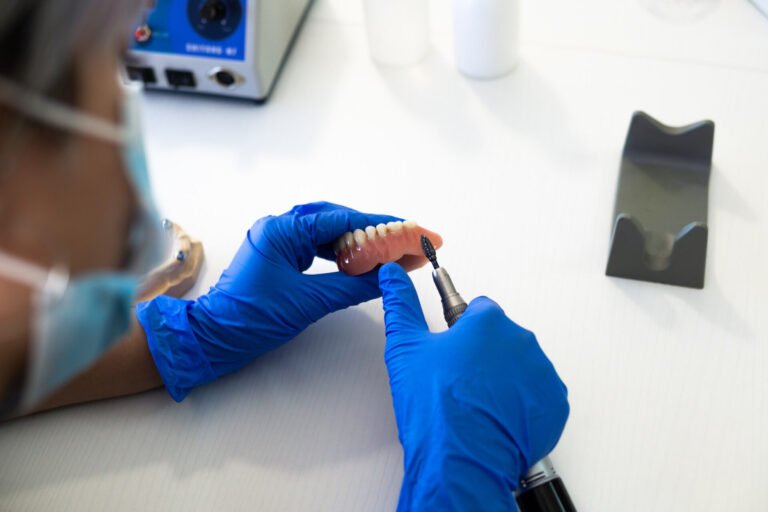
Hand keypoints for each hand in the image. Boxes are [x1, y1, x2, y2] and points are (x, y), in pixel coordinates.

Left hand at [137, 202, 398, 400]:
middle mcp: (279, 226)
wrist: (213, 337)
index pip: (343, 219)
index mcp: (282, 229)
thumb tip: (389, 276)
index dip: (383, 225)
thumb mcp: (308, 302)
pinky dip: (342, 252)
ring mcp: (278, 239)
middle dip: (376, 229)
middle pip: (338, 219)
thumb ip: (352, 286)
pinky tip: (361, 259)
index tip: (412, 230)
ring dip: (360, 240)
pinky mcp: (279, 255)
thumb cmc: (251, 318)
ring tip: (391, 248)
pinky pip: (317, 246)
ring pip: (329, 232)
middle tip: (409, 237)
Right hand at [378, 263, 568, 510]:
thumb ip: (401, 304)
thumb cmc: (436, 408)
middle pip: (500, 340)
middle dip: (482, 357)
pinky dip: (520, 406)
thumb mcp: (406, 348)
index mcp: (489, 321)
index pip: (477, 311)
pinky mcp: (554, 405)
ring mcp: (542, 374)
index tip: (450, 352)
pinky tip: (495, 419)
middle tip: (457, 384)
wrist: (462, 461)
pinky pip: (537, 397)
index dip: (460, 332)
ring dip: (502, 381)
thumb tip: (393, 275)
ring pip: (519, 368)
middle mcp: (522, 341)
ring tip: (475, 406)